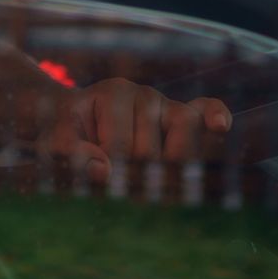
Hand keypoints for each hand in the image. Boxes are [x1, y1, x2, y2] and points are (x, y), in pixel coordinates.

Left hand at [44, 77, 233, 183]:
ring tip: (142, 180)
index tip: (99, 180)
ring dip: (163, 172)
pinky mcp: (181, 118)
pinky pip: (205, 108)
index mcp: (114, 94)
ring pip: (180, 147)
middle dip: (136, 177)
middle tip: (119, 184)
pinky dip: (214, 116)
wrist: (71, 119)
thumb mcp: (56, 140)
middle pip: (153, 153)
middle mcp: (145, 94)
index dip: (111, 173)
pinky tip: (221, 126)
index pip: (123, 147)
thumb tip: (104, 171)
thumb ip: (73, 153)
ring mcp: (166, 104)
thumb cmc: (65, 131)